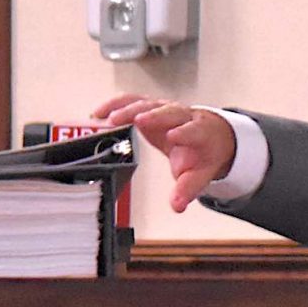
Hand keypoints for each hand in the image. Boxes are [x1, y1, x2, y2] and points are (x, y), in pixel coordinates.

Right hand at [92, 95, 235, 212]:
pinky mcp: (149, 107)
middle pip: (169, 112)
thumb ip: (186, 189)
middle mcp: (182, 117)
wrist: (208, 136)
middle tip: (137, 120)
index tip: (172, 137)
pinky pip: (132, 101)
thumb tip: (176, 205)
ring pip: (148, 104)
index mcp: (199, 132)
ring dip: (129, 109)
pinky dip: (115, 104)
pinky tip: (99, 113)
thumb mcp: (199, 173)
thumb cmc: (203, 153)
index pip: (193, 131)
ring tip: (110, 119)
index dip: (183, 133)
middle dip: (153, 115)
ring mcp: (165, 109)